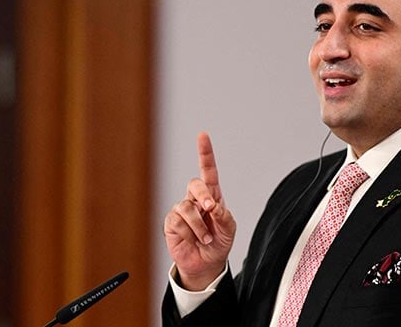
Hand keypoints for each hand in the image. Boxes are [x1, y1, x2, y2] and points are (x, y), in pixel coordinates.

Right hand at [164, 132, 236, 290]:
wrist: (206, 264)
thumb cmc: (218, 243)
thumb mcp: (229, 230)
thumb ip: (224, 216)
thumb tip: (214, 206)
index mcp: (212, 196)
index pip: (208, 171)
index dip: (205, 153)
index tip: (203, 136)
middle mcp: (195, 199)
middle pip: (195, 184)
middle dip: (204, 194)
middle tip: (211, 208)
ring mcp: (182, 210)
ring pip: (186, 205)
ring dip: (199, 224)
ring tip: (205, 237)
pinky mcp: (172, 222)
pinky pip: (177, 220)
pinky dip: (189, 231)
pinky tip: (193, 239)